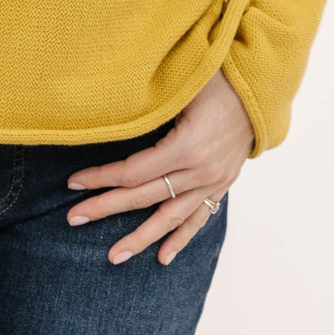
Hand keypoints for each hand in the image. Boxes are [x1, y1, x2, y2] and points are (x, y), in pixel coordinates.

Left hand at [64, 67, 254, 265]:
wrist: (260, 89)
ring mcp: (212, 181)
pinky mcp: (221, 185)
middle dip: (105, 207)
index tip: (74, 183)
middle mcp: (199, 170)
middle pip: (144, 196)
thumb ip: (151, 101)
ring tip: (114, 256)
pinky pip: (198, 217)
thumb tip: (109, 105)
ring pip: (170, 217)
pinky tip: (163, 257)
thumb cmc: (217, 77)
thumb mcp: (183, 83)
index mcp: (186, 146)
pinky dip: (181, 238)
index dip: (101, 177)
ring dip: (140, 237)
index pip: (133, 171)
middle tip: (73, 219)